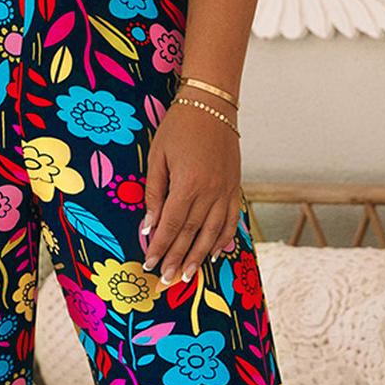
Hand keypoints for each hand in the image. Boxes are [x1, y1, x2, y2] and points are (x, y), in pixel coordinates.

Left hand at [139, 96, 242, 284]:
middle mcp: (210, 193)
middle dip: (178, 260)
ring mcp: (226, 191)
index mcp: (188, 185)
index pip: (170, 226)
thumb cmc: (178, 127)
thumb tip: (148, 227)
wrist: (212, 104)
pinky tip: (216, 252)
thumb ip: (154, 194)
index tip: (150, 265)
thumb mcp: (157, 157)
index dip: (160, 248)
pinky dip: (224, 239)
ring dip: (200, 256)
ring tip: (189, 275)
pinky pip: (232, 219)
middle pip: (191, 235)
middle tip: (167, 280)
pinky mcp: (236, 187)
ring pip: (213, 233)